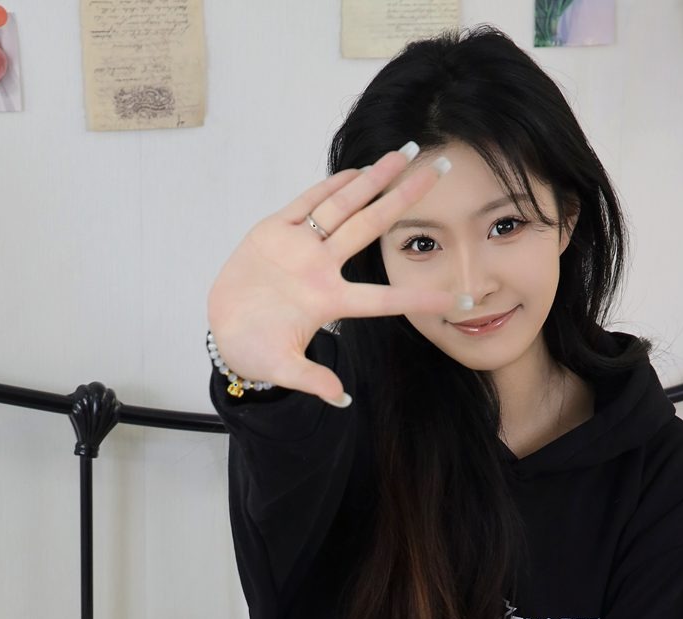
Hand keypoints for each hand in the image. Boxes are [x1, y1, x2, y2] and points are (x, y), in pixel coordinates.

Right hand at [207, 147, 470, 404]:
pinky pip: (305, 204)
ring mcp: (300, 248)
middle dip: (404, 197)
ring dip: (373, 179)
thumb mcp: (282, 368)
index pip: (384, 298)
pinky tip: (356, 171)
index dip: (420, 295)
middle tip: (440, 170)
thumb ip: (311, 380)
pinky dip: (329, 186)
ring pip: (344, 206)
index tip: (459, 295)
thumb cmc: (255, 351)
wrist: (224, 331)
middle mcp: (322, 269)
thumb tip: (340, 401)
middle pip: (372, 227)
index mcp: (329, 301)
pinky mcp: (274, 232)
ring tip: (404, 153)